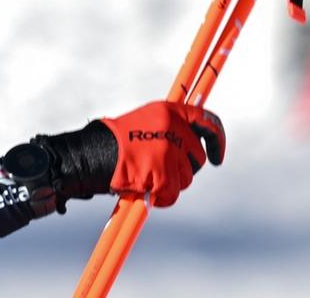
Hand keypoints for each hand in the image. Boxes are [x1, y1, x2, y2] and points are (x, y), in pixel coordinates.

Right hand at [100, 101, 224, 206]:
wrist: (92, 153)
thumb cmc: (115, 142)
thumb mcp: (145, 122)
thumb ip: (170, 128)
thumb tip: (191, 144)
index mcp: (168, 111)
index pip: (207, 121)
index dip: (218, 140)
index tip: (217, 157)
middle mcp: (173, 128)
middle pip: (197, 157)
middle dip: (185, 169)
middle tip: (164, 172)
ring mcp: (169, 151)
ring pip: (186, 178)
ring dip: (170, 184)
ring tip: (146, 177)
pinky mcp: (163, 173)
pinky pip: (172, 194)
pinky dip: (161, 198)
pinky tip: (145, 190)